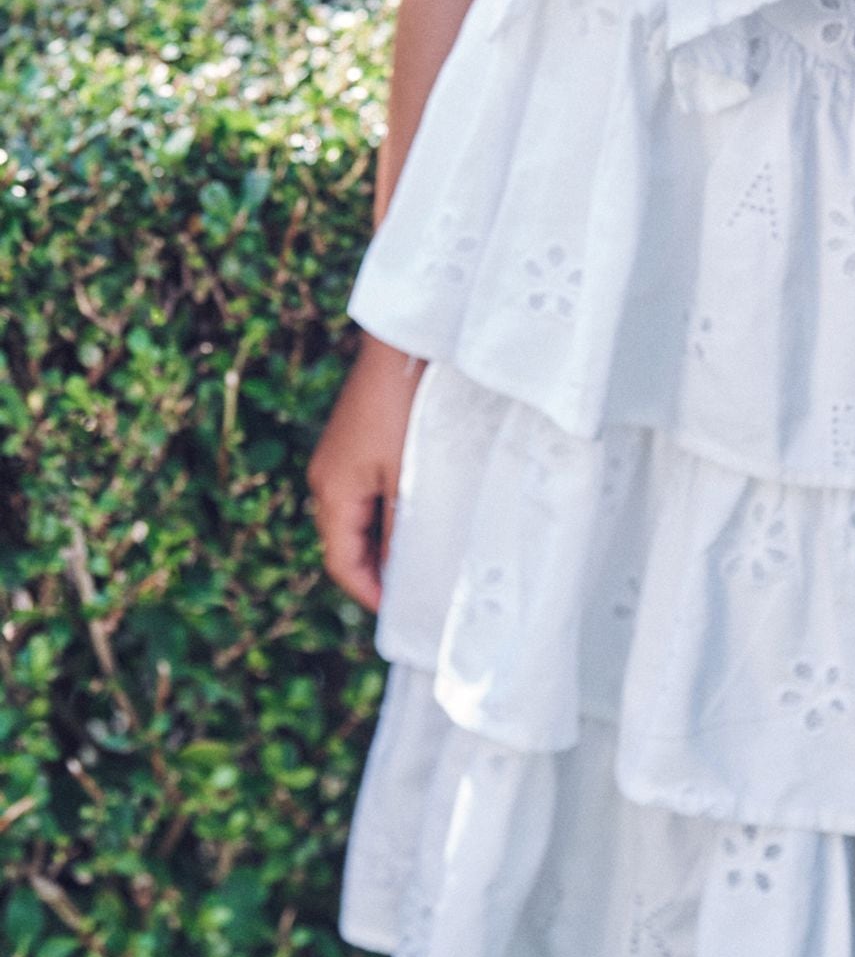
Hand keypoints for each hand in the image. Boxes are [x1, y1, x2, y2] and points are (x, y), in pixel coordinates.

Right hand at [308, 336, 421, 613]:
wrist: (408, 341)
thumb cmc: (408, 407)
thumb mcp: (409, 477)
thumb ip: (404, 528)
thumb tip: (404, 574)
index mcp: (332, 491)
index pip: (342, 562)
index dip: (369, 592)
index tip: (401, 615)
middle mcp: (327, 477)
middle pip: (347, 543)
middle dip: (377, 572)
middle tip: (419, 595)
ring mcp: (341, 457)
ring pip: (359, 518)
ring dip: (385, 542)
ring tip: (425, 561)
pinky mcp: (358, 441)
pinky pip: (368, 492)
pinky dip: (389, 513)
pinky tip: (420, 517)